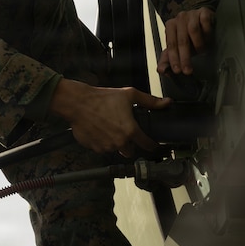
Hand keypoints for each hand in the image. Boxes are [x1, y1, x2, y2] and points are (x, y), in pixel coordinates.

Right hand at [48, 78, 170, 156]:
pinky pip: (102, 148)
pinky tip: (99, 130)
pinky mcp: (94, 148)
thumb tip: (166, 102)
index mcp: (130, 130)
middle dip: (129, 143)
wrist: (78, 103)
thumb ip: (149, 101)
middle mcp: (119, 142)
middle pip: (131, 150)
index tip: (153, 145)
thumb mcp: (129, 95)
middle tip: (124, 131)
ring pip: (115, 149)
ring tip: (108, 128)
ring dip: (115, 142)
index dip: (152, 145)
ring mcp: (106, 146)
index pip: (147, 145)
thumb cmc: (102, 98)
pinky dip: (102, 142)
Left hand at [157, 7, 214, 74]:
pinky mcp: (204, 11)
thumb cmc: (191, 35)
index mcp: (171, 26)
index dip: (174, 58)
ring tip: (202, 51)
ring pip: (193, 30)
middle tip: (188, 70)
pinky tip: (208, 39)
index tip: (177, 70)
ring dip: (199, 44)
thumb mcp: (179, 47)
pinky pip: (205, 22)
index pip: (171, 44)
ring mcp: (192, 14)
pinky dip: (207, 33)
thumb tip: (161, 70)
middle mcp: (180, 18)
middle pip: (181, 40)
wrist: (204, 19)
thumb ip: (169, 58)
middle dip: (185, 57)